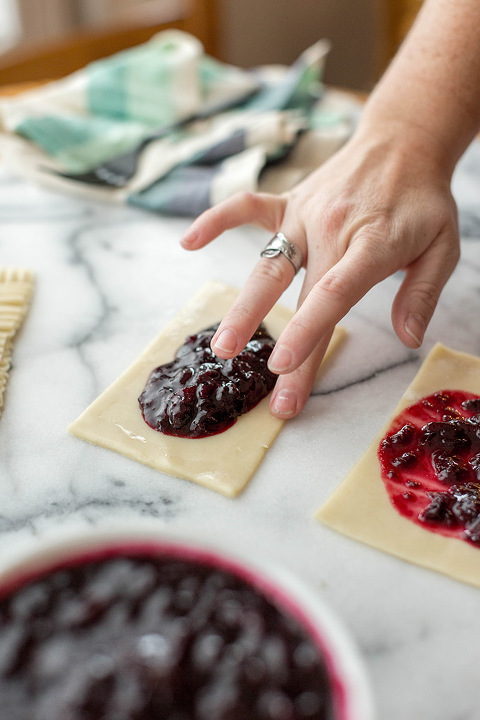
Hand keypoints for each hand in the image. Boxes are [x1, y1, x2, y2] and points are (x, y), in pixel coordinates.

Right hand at [180, 125, 459, 418]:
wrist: (402, 141)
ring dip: (242, 307)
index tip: (283, 370)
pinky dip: (216, 221)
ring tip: (222, 347)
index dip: (306, 333)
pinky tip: (189, 243)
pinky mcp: (288, 203)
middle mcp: (330, 230)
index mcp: (371, 245)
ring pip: (266, 264)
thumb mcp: (444, 246)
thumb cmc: (422, 200)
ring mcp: (304, 214)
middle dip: (282, 347)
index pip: (333, 294)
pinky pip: (246, 208)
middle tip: (268, 395)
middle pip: (299, 295)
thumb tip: (408, 339)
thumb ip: (422, 293)